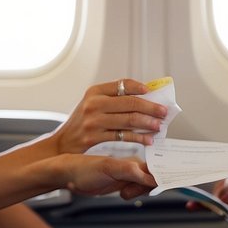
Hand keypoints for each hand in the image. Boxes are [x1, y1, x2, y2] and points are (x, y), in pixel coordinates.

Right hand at [52, 79, 168, 153]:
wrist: (63, 143)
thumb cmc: (83, 122)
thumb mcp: (93, 104)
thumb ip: (113, 99)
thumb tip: (146, 97)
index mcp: (94, 91)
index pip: (122, 84)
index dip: (139, 87)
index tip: (152, 92)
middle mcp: (93, 103)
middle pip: (129, 103)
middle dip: (150, 107)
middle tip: (164, 112)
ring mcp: (93, 120)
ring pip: (128, 120)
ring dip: (148, 123)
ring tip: (159, 126)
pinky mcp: (94, 137)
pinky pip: (123, 136)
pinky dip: (138, 138)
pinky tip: (148, 140)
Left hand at [58, 155, 155, 198]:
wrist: (67, 175)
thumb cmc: (83, 169)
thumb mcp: (108, 169)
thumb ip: (131, 172)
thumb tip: (153, 178)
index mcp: (132, 160)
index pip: (157, 169)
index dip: (163, 178)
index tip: (162, 186)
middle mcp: (133, 166)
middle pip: (154, 179)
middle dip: (147, 188)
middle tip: (128, 190)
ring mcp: (127, 175)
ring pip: (145, 186)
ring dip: (138, 192)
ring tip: (123, 192)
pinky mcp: (121, 183)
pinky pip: (136, 189)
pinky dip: (134, 193)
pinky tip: (123, 194)